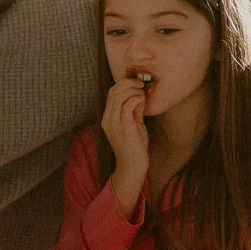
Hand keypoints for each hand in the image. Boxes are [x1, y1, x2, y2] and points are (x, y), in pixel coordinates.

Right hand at [101, 76, 150, 211]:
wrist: (133, 166)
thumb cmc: (135, 146)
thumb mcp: (134, 124)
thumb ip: (135, 109)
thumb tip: (140, 94)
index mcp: (108, 118)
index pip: (111, 93)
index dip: (124, 83)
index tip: (137, 82)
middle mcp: (108, 119)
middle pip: (113, 91)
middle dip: (128, 82)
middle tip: (142, 82)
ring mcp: (114, 124)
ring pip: (118, 96)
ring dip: (133, 89)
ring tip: (143, 91)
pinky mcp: (124, 127)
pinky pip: (127, 105)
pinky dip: (136, 98)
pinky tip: (143, 100)